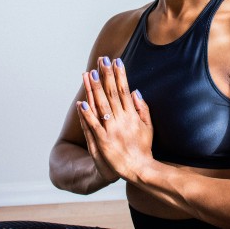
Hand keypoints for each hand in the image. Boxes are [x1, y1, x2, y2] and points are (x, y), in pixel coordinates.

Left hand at [78, 56, 153, 181]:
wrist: (139, 169)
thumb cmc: (143, 148)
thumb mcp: (148, 126)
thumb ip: (143, 108)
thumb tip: (135, 91)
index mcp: (132, 115)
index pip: (124, 90)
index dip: (119, 75)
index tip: (116, 61)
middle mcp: (122, 120)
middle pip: (112, 94)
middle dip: (106, 75)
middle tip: (102, 60)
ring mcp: (112, 130)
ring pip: (101, 106)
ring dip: (95, 89)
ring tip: (90, 74)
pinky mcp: (103, 142)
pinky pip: (93, 126)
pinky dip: (87, 114)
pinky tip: (81, 102)